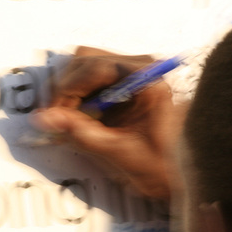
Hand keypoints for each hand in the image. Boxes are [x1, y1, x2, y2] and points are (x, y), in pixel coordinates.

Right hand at [29, 46, 185, 199]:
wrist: (187, 172)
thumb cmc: (164, 165)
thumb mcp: (119, 152)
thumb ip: (80, 133)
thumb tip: (44, 119)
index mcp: (146, 80)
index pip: (93, 67)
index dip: (66, 90)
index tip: (53, 114)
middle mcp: (141, 67)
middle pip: (85, 59)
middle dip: (66, 89)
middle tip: (58, 120)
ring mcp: (134, 71)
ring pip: (85, 65)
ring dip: (72, 92)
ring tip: (72, 122)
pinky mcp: (127, 81)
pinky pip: (93, 78)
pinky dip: (81, 97)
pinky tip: (84, 120)